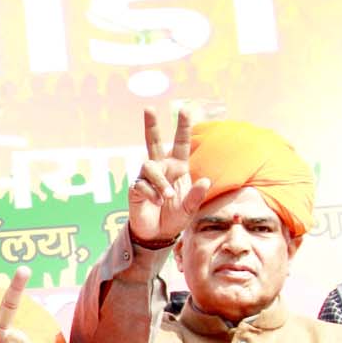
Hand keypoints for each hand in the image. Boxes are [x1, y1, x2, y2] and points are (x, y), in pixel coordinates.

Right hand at [128, 107, 209, 247]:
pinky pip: (142, 185)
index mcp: (177, 168)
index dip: (182, 127)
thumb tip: (205, 181)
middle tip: (149, 108)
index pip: (180, 144)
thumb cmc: (175, 218)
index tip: (185, 109)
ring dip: (160, 182)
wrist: (157, 234)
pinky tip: (155, 204)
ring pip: (149, 166)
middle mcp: (161, 168)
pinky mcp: (136, 188)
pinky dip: (151, 195)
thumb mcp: (190, 209)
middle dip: (151, 125)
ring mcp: (147, 177)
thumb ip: (196, 195)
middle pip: (152, 142)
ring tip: (166, 197)